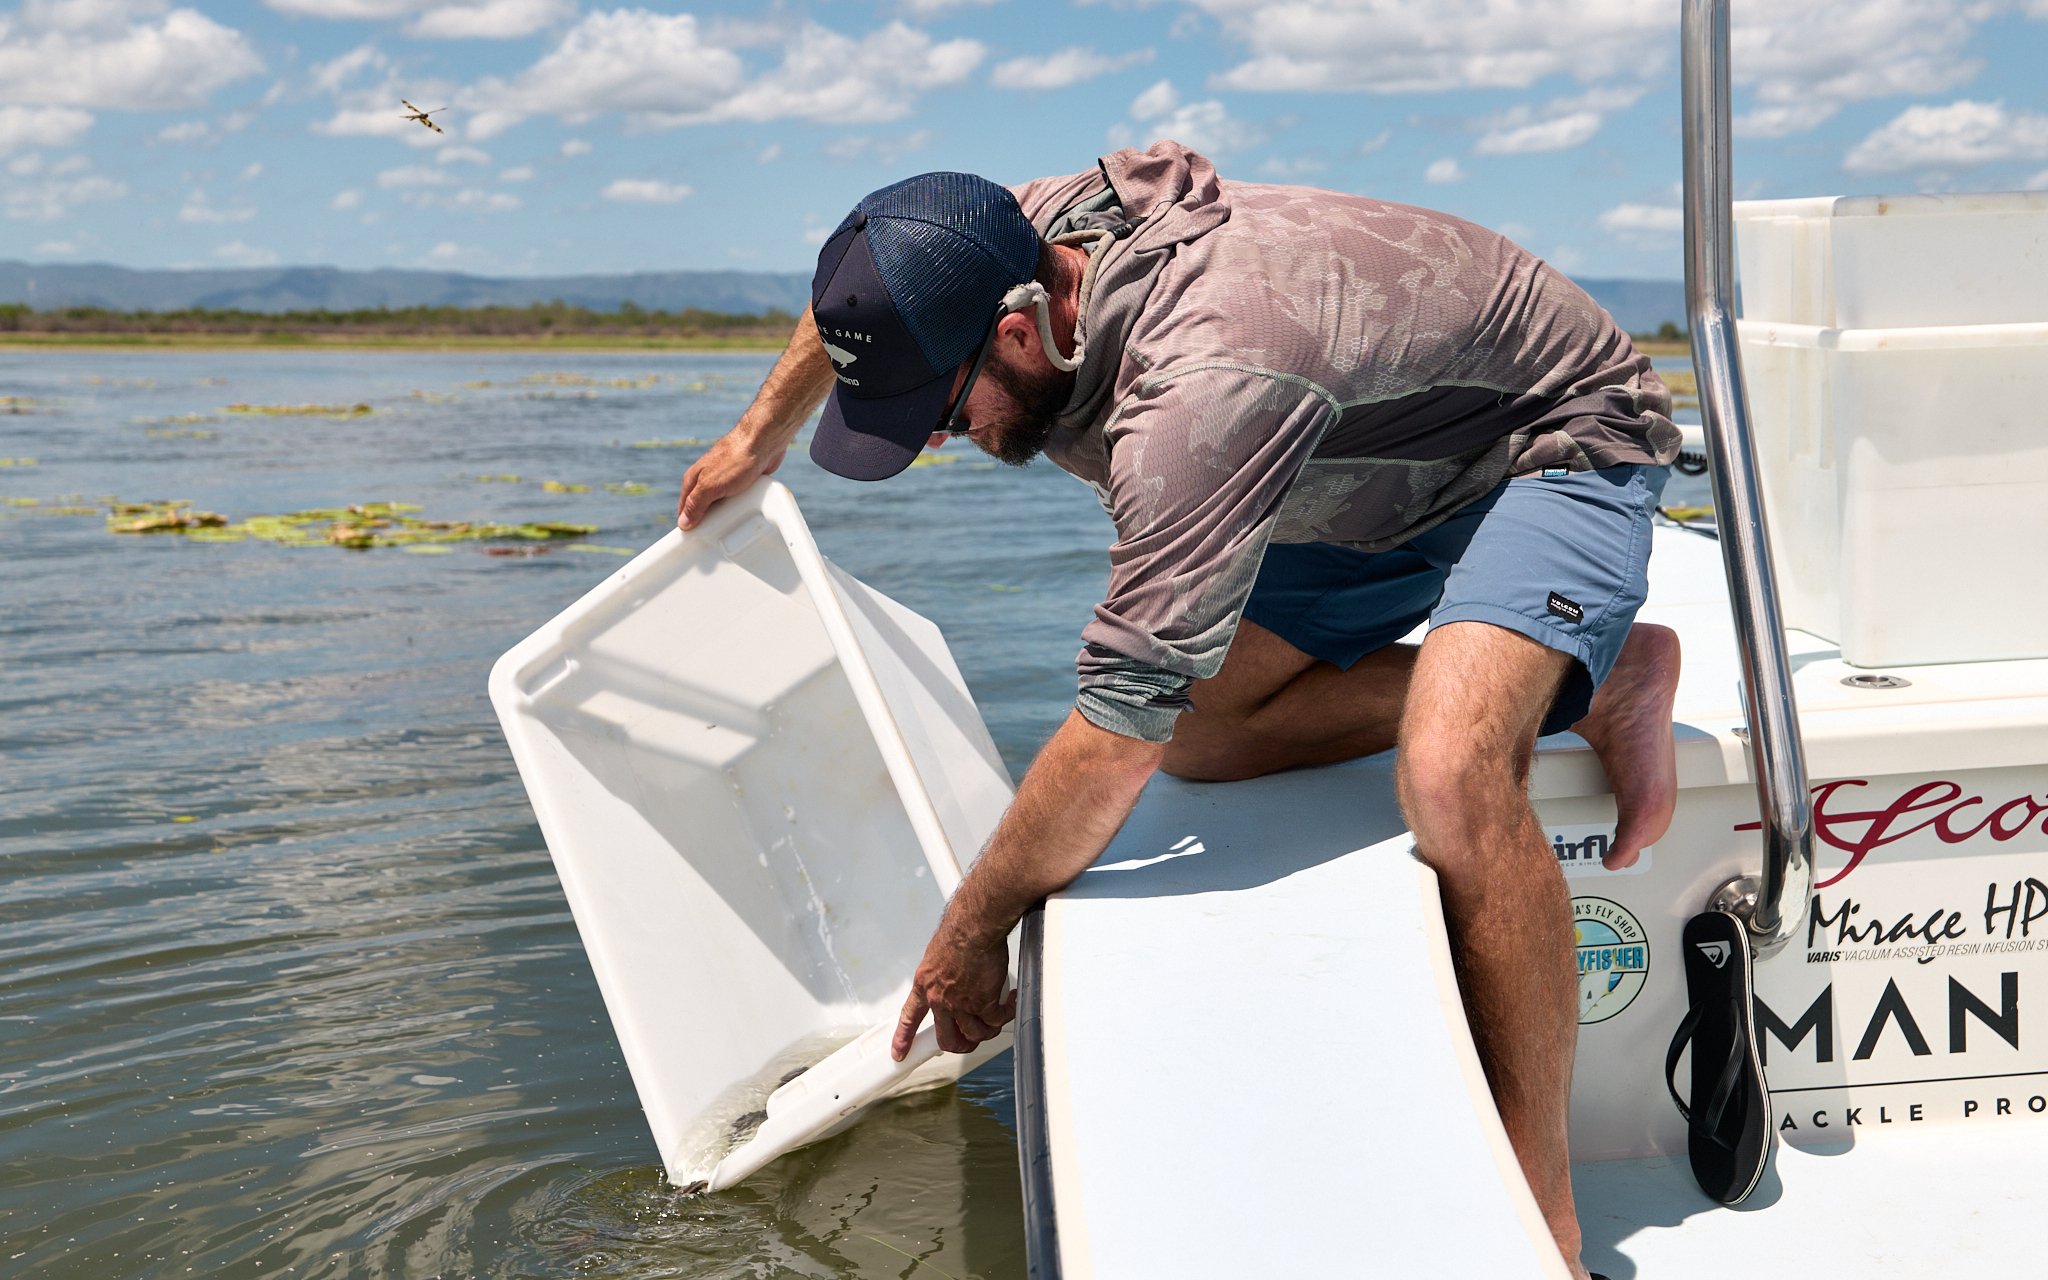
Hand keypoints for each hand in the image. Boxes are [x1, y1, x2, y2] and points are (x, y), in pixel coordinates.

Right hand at [676, 431, 786, 529]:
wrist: (764, 442)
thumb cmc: (736, 459)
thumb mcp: (711, 486)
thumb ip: (696, 504)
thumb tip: (683, 523)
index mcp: (694, 480)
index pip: (684, 508)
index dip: (687, 524)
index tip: (692, 541)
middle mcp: (707, 479)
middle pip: (703, 508)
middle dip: (708, 522)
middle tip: (716, 539)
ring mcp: (724, 479)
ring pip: (721, 504)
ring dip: (726, 515)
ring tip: (733, 527)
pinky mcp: (741, 480)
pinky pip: (737, 499)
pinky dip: (740, 507)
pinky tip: (746, 513)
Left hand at [892, 931, 1015, 1059]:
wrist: (974, 927)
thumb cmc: (958, 933)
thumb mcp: (937, 956)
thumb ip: (942, 975)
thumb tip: (952, 980)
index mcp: (924, 985)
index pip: (909, 1018)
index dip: (903, 1038)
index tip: (899, 1052)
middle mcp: (940, 999)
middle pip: (947, 1039)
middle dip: (960, 1045)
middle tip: (968, 1042)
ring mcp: (962, 1004)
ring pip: (975, 1034)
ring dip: (988, 1030)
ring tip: (996, 1017)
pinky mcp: (984, 1003)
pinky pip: (996, 1020)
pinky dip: (1006, 1013)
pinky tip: (1010, 1003)